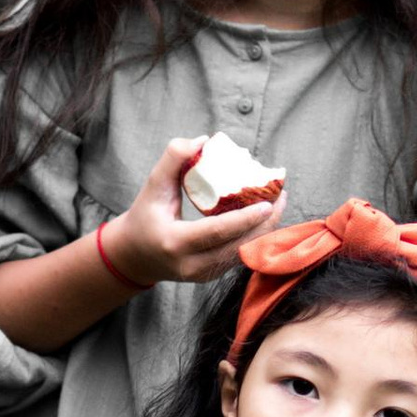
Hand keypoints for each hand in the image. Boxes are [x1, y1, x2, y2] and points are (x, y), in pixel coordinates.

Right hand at [96, 137, 287, 293]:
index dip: (245, 218)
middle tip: (281, 196)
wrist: (135, 256)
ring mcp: (203, 275)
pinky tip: (266, 218)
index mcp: (174, 242)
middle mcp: (191, 265)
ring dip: (265, 230)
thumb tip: (204, 140)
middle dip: (266, 223)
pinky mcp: (212, 276)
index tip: (267, 202)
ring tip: (279, 203)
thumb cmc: (144, 217)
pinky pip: (239, 257)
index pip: (217, 231)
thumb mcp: (153, 186)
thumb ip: (173, 159)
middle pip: (238, 247)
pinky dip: (255, 237)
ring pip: (243, 254)